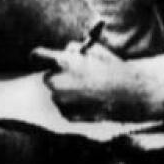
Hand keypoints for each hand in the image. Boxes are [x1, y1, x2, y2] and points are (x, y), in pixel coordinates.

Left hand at [31, 43, 153, 120]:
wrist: (126, 94)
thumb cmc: (112, 68)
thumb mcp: (95, 50)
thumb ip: (76, 48)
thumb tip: (65, 50)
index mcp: (62, 62)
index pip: (37, 56)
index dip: (40, 56)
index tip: (41, 58)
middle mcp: (56, 82)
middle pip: (48, 78)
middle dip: (59, 77)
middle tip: (77, 77)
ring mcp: (61, 101)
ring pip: (57, 94)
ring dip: (67, 92)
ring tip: (89, 90)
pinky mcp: (66, 115)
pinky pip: (65, 107)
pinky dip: (74, 105)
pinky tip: (91, 101)